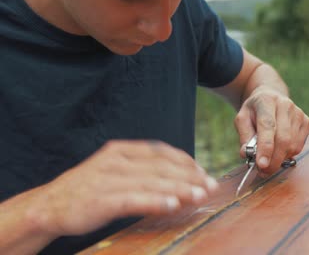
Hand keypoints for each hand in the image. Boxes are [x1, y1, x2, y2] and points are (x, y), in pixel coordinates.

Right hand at [28, 140, 218, 236]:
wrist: (49, 206)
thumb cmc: (88, 191)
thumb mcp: (116, 174)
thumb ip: (143, 174)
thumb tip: (177, 185)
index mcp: (121, 150)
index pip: (161, 152)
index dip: (186, 162)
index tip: (203, 173)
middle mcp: (116, 160)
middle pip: (161, 166)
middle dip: (190, 176)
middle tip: (211, 186)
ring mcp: (107, 178)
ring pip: (151, 181)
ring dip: (179, 188)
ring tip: (200, 195)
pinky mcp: (100, 199)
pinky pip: (133, 199)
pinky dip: (155, 201)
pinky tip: (172, 205)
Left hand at [235, 87, 308, 174]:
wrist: (271, 97)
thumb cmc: (254, 111)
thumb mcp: (242, 119)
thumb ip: (244, 136)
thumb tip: (246, 154)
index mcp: (267, 101)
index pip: (268, 126)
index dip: (265, 147)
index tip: (261, 164)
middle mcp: (285, 105)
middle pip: (283, 138)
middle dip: (273, 160)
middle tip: (263, 172)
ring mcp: (298, 113)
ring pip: (292, 145)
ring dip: (280, 159)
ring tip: (268, 160)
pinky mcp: (306, 121)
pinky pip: (299, 146)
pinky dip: (288, 154)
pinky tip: (279, 151)